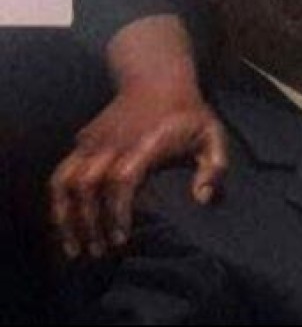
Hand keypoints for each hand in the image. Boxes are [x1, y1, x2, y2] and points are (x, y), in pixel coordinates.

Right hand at [49, 89, 226, 259]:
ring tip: (74, 247)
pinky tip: (66, 223)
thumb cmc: (188, 112)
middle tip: (99, 253)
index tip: (121, 238)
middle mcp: (115, 141)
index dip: (117, 211)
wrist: (158, 77)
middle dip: (89, 224)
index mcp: (148, 142)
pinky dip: (58, 201)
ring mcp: (95, 140)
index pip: (122, 178)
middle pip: (87, 185)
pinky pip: (61, 173)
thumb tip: (202, 199)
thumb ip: (215, 167)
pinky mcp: (83, 140)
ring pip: (64, 180)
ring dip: (64, 216)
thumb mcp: (212, 134)